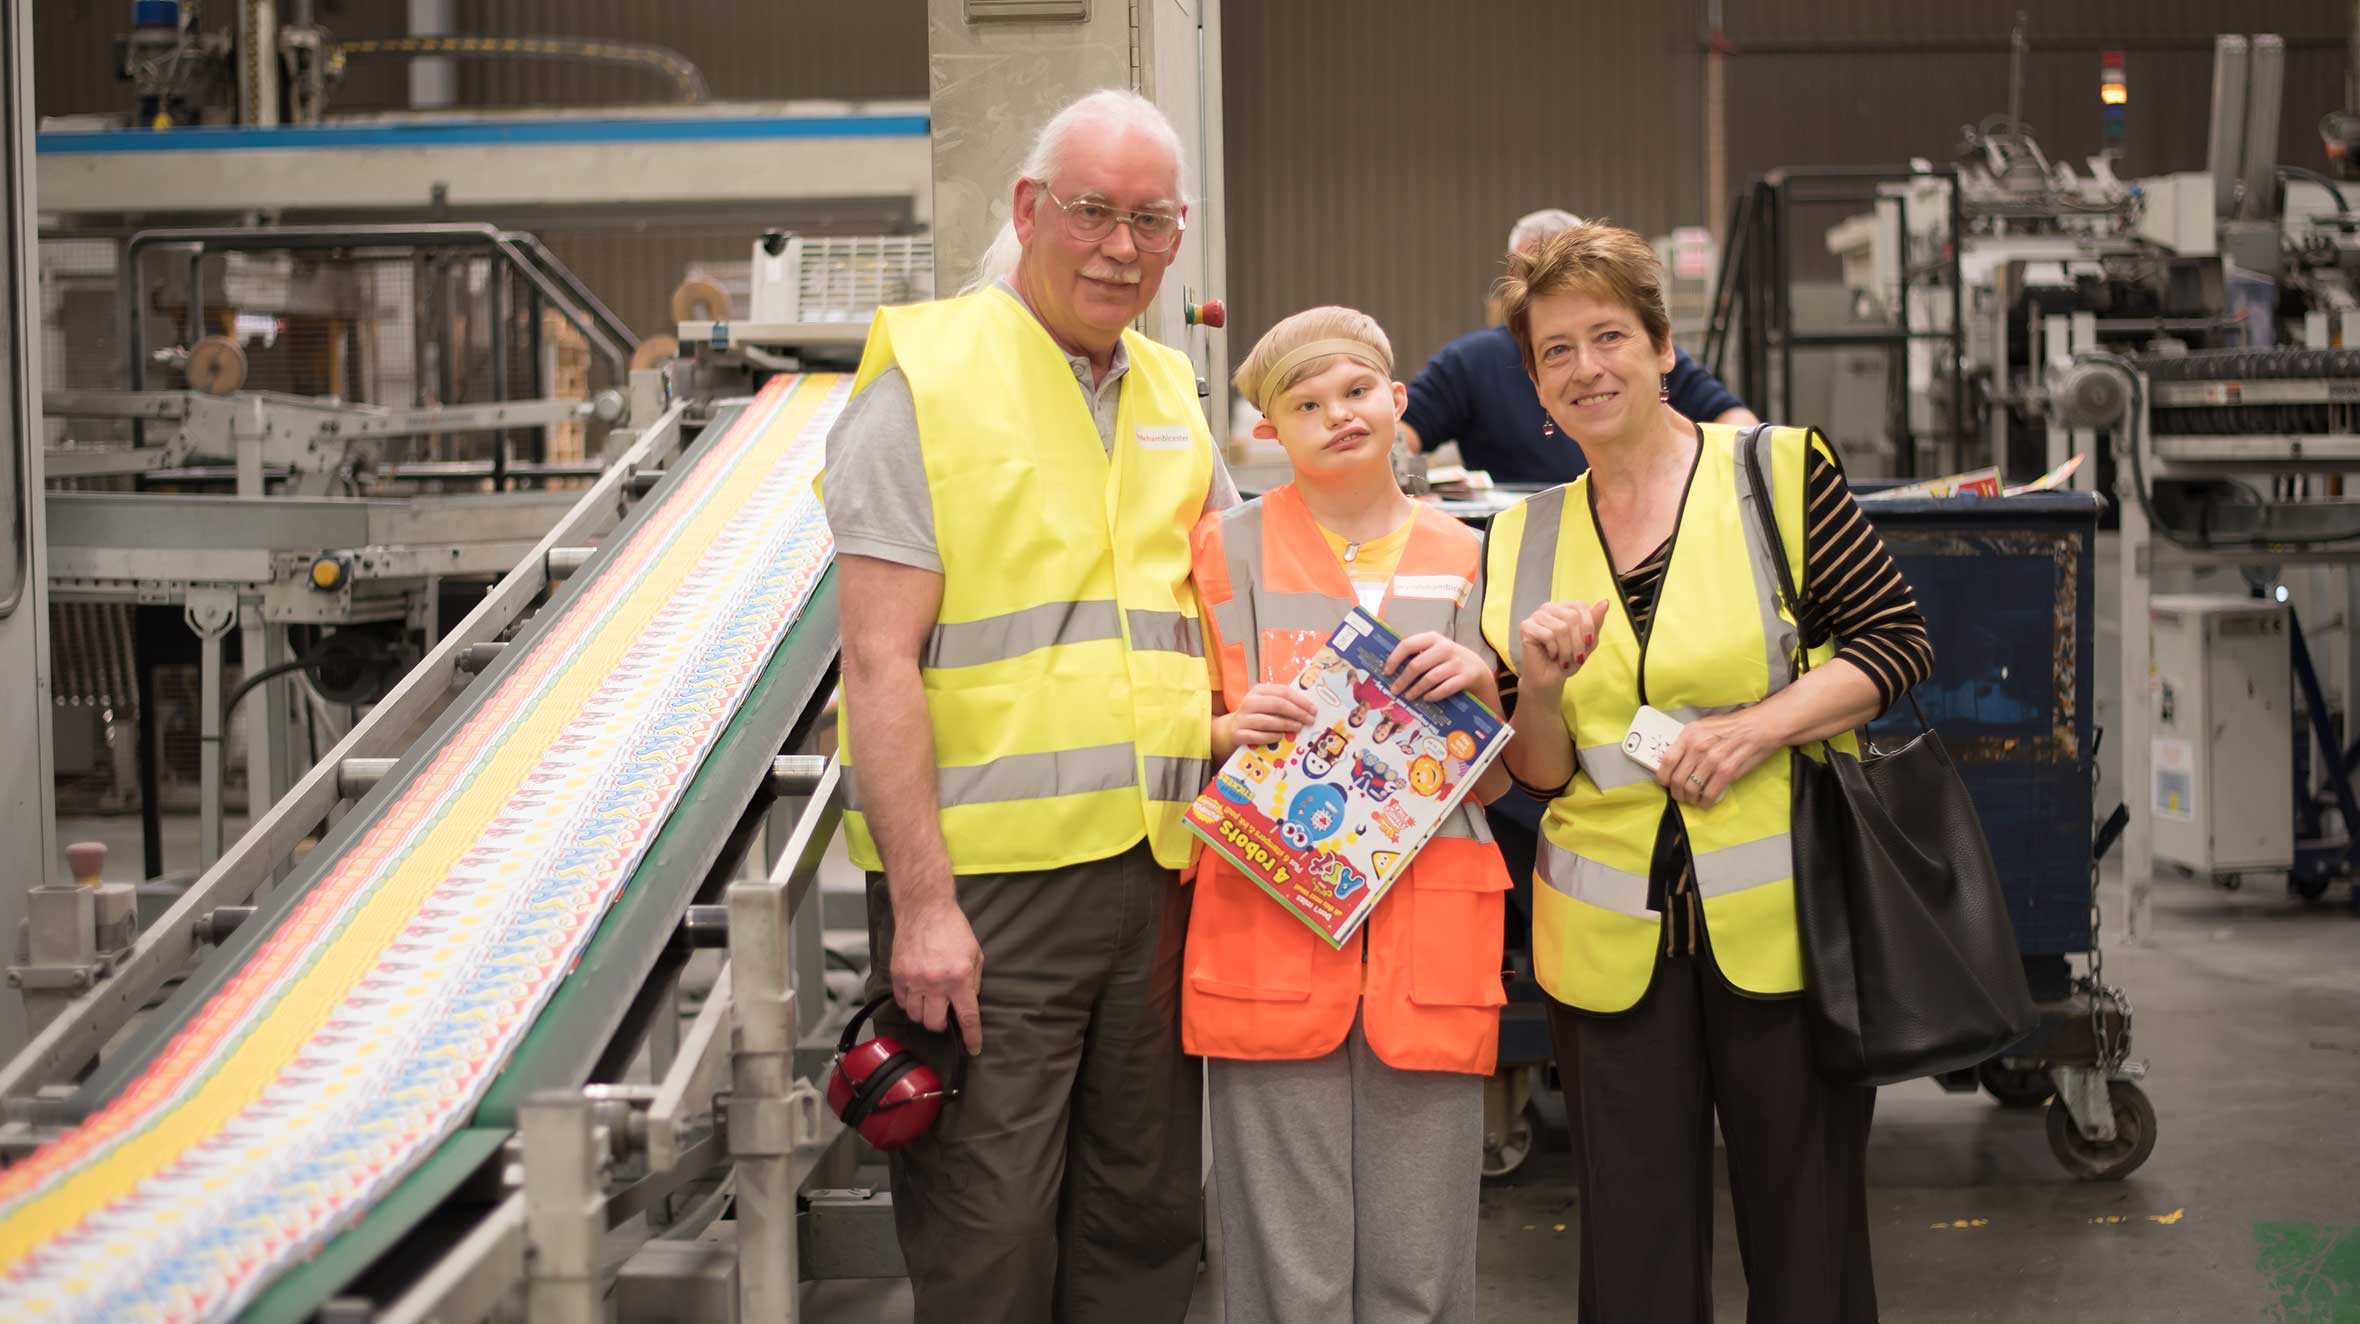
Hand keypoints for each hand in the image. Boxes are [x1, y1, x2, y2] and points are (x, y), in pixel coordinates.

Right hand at [891, 893, 983, 1053]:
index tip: (973, 1049)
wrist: (924, 909)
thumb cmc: (953, 929)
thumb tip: (969, 1003)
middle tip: (944, 1016)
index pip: (967, 1018)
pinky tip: (916, 993)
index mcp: (959, 978)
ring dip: (924, 1015)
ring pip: (916, 1016)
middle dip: (941, 1026)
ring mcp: (914, 979)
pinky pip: (902, 1002)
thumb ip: (974, 982)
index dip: (972, 1037)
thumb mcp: (975, 954)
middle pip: (935, 1024)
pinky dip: (909, 1003)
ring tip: (929, 1003)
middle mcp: (936, 982)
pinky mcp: (898, 974)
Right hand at [1232, 682, 1317, 746]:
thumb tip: (1309, 708)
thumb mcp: (1267, 704)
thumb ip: (1284, 703)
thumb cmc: (1257, 716)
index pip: (1283, 692)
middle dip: (1297, 713)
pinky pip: (1258, 736)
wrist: (1232, 729)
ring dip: (1286, 725)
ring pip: (1268, 721)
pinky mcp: (1238, 734)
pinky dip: (1272, 737)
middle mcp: (1249, 702)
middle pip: (1277, 704)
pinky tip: (1281, 737)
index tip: (1313, 710)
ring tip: (1298, 728)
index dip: (1301, 701)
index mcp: (1259, 691)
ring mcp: (1242, 719)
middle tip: (1309, 720)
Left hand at [1384, 631, 1491, 702]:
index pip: (1408, 644)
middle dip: (1403, 680)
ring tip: (1408, 697)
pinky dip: (1434, 695)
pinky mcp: (1466, 676)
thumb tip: (1389, 668)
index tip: (1387, 672)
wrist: (1476, 667)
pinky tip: (1426, 698)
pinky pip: (1446, 688)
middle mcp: (1445, 647)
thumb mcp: (1433, 650)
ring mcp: (1457, 662)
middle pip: (1417, 665)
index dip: (1394, 659)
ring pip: (1430, 678)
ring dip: (1416, 690)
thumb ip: (1416, 654)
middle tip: (1395, 690)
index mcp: (1432, 638)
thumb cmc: (1447, 660)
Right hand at [1516, 599, 1610, 690]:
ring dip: (1566, 649)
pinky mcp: (1526, 626)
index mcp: (1564, 608)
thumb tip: (1605, 602)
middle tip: (1576, 657)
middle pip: (1572, 617)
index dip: (1588, 626)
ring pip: (1560, 628)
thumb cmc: (1568, 660)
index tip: (1589, 644)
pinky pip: (1547, 635)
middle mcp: (1549, 608)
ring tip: (1563, 659)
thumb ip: (1595, 622)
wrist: (1550, 679)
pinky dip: (1553, 649)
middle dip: (1578, 642)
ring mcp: (1536, 616)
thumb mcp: (1588, 642)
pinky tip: (1551, 654)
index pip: (1581, 606)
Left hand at [1657, 710, 1780, 806]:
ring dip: (1690, 799)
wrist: (1759, 726)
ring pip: (1691, 788)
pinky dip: (1705, 802)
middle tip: (1681, 795)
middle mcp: (1698, 746)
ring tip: (1694, 799)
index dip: (1663, 777)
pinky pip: (1709, 793)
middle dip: (1677, 792)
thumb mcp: (1704, 727)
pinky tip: (1706, 802)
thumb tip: (1674, 760)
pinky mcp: (1727, 771)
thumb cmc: (1732, 727)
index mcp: (1690, 734)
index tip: (1665, 783)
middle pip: (1677, 778)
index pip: (1667, 760)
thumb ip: (1688, 742)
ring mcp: (1713, 759)